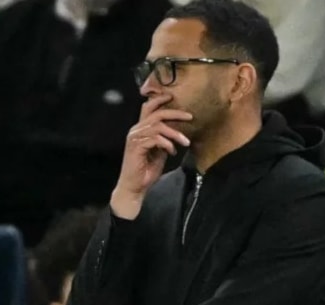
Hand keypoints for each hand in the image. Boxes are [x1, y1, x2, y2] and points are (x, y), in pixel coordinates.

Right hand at [111, 94, 191, 219]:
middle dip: (175, 113)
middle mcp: (135, 131)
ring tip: (185, 142)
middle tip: (190, 117)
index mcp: (140, 130)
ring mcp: (135, 138)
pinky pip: (156, 139)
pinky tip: (172, 152)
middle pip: (156, 114)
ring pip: (158, 126)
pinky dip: (167, 144)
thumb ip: (164, 140)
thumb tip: (176, 132)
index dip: (159, 100)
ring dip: (175, 133)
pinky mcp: (136, 147)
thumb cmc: (146, 171)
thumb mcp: (159, 152)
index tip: (173, 97)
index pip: (148, 108)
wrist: (135, 187)